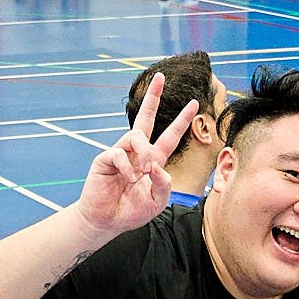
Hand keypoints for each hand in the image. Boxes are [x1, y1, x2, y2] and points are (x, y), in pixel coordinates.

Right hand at [74, 74, 193, 235]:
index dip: (182, 120)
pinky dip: (127, 167)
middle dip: (153, 97)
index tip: (194, 103)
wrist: (107, 222)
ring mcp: (120, 153)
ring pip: (136, 136)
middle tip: (161, 77)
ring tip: (143, 171)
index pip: (169, 135)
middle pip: (145, 117)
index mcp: (152, 160)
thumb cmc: (131, 211)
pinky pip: (118, 153)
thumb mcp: (156, 201)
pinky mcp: (104, 159)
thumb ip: (163, 184)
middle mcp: (136, 152)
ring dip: (144, 152)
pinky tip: (129, 179)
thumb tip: (156, 164)